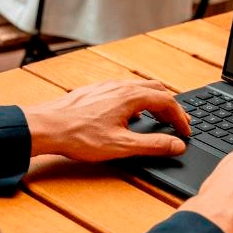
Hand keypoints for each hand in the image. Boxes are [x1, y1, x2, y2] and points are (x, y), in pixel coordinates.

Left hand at [22, 79, 190, 160]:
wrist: (46, 127)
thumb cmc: (79, 136)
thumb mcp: (121, 146)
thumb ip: (153, 145)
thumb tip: (177, 145)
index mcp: (130, 96)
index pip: (167, 101)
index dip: (180, 117)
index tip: (186, 131)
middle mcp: (120, 86)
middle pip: (156, 90)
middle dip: (170, 106)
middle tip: (178, 122)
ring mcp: (106, 86)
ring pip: (139, 87)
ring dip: (154, 101)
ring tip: (159, 116)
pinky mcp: (95, 91)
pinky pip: (124, 89)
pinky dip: (137, 99)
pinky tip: (130, 113)